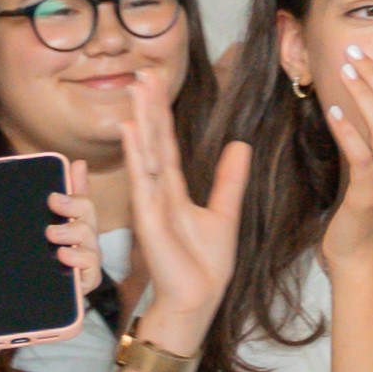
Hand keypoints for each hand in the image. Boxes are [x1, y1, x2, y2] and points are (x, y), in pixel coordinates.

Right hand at [119, 81, 248, 351]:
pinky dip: (136, 153)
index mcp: (174, 189)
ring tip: (136, 90)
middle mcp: (158, 191)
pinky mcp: (148, 217)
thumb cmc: (204, 262)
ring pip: (145, 152)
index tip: (155, 83)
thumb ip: (229, 179)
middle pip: (152, 140)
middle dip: (148, 107)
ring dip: (141, 120)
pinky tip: (132, 129)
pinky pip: (142, 179)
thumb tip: (241, 145)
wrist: (198, 297)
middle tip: (140, 74)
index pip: (166, 143)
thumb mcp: (224, 212)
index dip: (161, 113)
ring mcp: (150, 202)